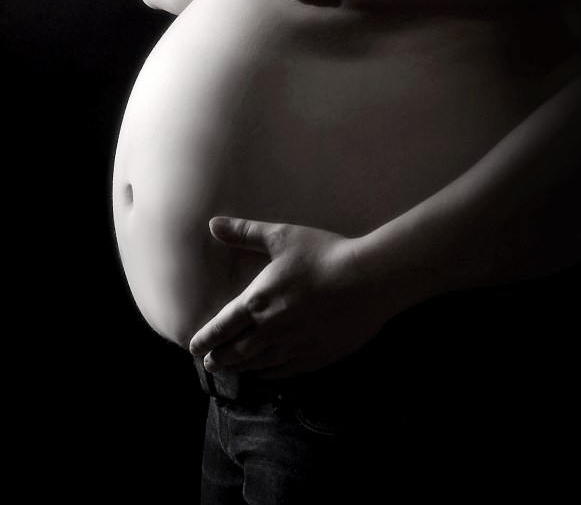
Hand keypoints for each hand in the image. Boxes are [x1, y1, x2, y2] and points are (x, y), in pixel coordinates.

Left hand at [189, 217, 389, 376]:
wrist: (366, 281)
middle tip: (209, 363)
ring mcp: (293, 348)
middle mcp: (271, 331)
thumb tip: (213, 224)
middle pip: (236, 352)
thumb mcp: (282, 237)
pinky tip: (266, 374)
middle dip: (219, 359)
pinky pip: (284, 372)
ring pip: (258, 365)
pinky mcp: (315, 357)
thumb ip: (245, 233)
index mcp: (258, 303)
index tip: (194, 347)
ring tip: (233, 370)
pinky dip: (269, 375)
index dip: (205, 339)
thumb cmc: (323, 255)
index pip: (222, 327)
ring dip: (241, 369)